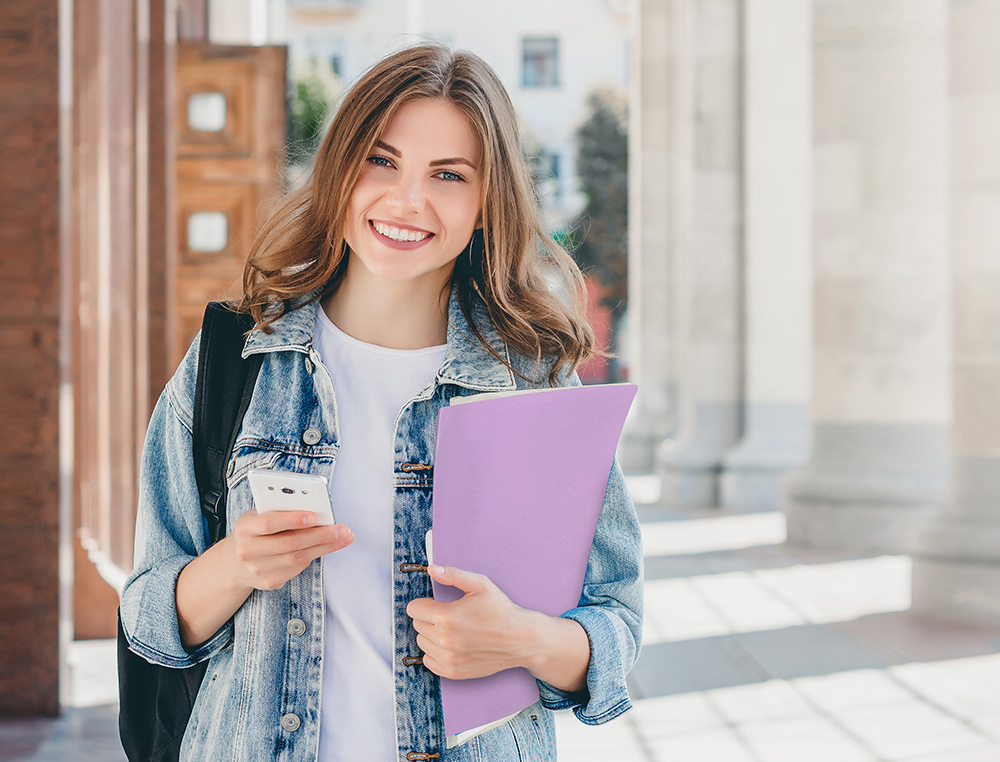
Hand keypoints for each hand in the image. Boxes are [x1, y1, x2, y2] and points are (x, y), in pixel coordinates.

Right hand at [223, 510, 352, 591]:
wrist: (234, 563)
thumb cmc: (254, 531)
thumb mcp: (258, 515)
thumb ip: (279, 510)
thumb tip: (314, 508)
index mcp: (244, 528)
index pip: (269, 523)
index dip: (293, 519)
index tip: (315, 515)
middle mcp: (248, 551)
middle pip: (290, 543)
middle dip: (321, 535)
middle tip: (343, 529)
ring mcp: (258, 570)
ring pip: (298, 558)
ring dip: (325, 547)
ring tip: (344, 537)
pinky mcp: (269, 582)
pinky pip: (297, 568)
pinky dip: (314, 556)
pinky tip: (327, 547)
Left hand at [405, 565, 532, 679]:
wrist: (520, 640)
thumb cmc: (501, 610)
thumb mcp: (480, 584)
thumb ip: (453, 574)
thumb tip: (431, 569)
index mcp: (448, 617)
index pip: (413, 609)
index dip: (425, 603)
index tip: (437, 603)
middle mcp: (445, 640)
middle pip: (417, 625)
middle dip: (429, 617)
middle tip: (450, 615)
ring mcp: (449, 658)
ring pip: (422, 642)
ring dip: (432, 635)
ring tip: (453, 630)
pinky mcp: (453, 672)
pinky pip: (428, 661)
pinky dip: (435, 652)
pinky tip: (452, 644)